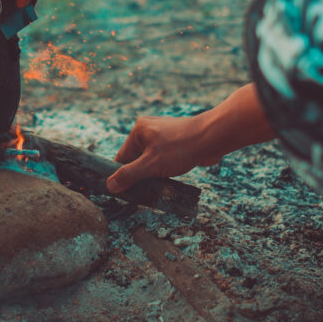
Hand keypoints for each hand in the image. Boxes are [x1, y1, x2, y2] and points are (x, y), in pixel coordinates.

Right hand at [106, 84, 275, 192]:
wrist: (212, 138)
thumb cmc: (180, 148)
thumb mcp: (150, 165)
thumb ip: (129, 175)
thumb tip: (110, 185)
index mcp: (138, 131)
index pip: (121, 158)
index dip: (122, 175)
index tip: (124, 191)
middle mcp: (148, 130)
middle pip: (136, 159)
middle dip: (140, 175)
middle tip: (145, 190)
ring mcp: (162, 134)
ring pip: (150, 160)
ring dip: (153, 174)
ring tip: (160, 184)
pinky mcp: (175, 141)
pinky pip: (162, 158)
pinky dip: (164, 169)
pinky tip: (169, 178)